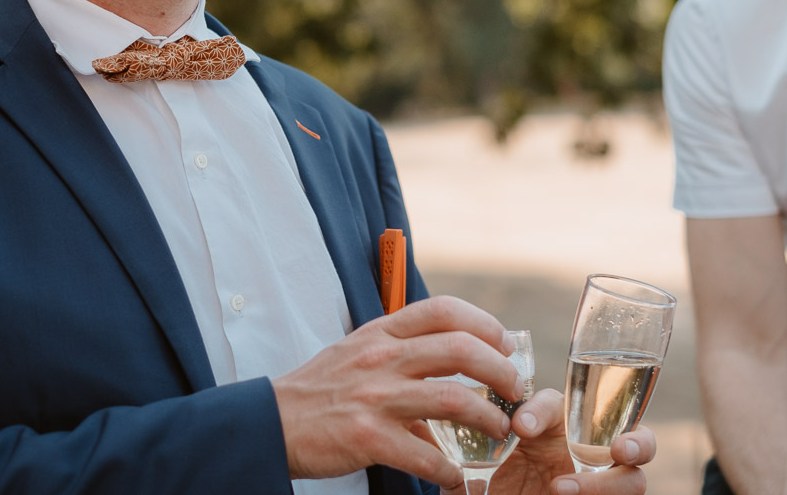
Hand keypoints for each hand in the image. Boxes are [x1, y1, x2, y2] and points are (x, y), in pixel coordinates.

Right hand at [273, 295, 524, 487]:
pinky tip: (456, 477)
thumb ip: (400, 351)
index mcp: (380, 333)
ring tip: (500, 431)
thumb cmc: (320, 389)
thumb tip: (451, 364)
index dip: (483, 322)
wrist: (272, 422)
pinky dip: (449, 470)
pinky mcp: (367, 438)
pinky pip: (425, 455)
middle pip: (460, 349)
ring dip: (489, 419)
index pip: (443, 309)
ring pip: (454, 400)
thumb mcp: (357, 352)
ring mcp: (375, 397)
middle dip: (500, 370)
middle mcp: (381, 358)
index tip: (504, 342)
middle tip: (514, 389)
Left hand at [438, 388, 654, 494]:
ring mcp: (599, 477)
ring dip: (611, 480)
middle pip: (624, 427)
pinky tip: (564, 494)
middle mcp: (581, 448)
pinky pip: (628, 492)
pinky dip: (605, 492)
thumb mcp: (472, 474)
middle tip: (616, 448)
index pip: (555, 403)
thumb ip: (458, 456)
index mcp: (549, 428)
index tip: (519, 427)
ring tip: (563, 487)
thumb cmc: (490, 491)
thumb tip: (427, 430)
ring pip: (634, 470)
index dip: (541, 409)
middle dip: (633, 437)